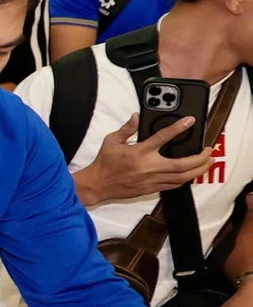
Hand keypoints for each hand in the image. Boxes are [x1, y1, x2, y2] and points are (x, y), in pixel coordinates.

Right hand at [76, 113, 213, 205]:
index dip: (178, 128)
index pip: (162, 138)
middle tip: (209, 150)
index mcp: (139, 152)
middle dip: (200, 158)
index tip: (190, 121)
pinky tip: (192, 174)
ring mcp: (151, 180)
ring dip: (198, 170)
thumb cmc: (104, 163)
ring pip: (182, 177)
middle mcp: (148, 167)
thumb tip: (137, 117)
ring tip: (207, 162)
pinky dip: (186, 179)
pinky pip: (174, 185)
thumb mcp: (111, 141)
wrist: (98, 185)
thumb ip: (127, 129)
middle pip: (182, 164)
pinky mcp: (151, 188)